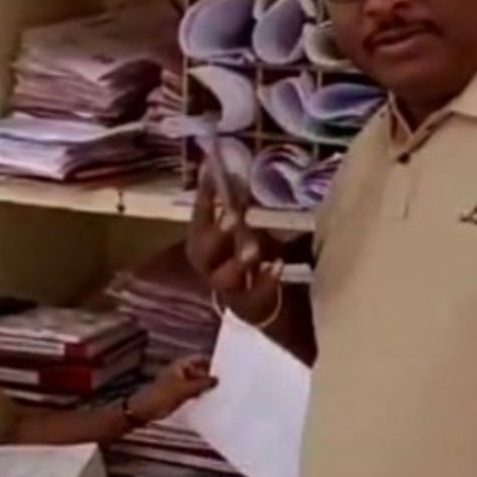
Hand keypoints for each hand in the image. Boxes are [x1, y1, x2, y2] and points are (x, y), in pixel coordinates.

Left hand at [129, 356, 216, 422]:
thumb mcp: (184, 389)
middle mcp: (182, 373)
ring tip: (222, 391)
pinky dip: (201, 395)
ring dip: (206, 387)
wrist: (145, 410)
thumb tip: (216, 380)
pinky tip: (211, 400)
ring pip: (197, 383)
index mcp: (180, 365)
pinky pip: (194, 393)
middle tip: (226, 382)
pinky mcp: (180, 395)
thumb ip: (201, 384)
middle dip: (210, 376)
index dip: (210, 361)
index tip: (224, 367)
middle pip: (200, 371)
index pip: (199, 358)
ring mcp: (181, 384)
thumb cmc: (161, 395)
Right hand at [186, 168, 283, 324]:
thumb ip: (241, 209)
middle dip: (217, 232)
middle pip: (203, 250)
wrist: (268, 306)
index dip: (204, 195)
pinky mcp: (247, 307)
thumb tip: (241, 173)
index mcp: (205, 243)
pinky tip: (276, 266)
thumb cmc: (253, 258)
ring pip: (223, 277)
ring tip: (254, 248)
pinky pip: (253, 296)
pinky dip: (265, 281)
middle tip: (233, 216)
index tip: (211, 169)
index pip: (200, 216)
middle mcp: (210, 266)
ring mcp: (227, 289)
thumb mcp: (248, 231)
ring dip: (237, 261)